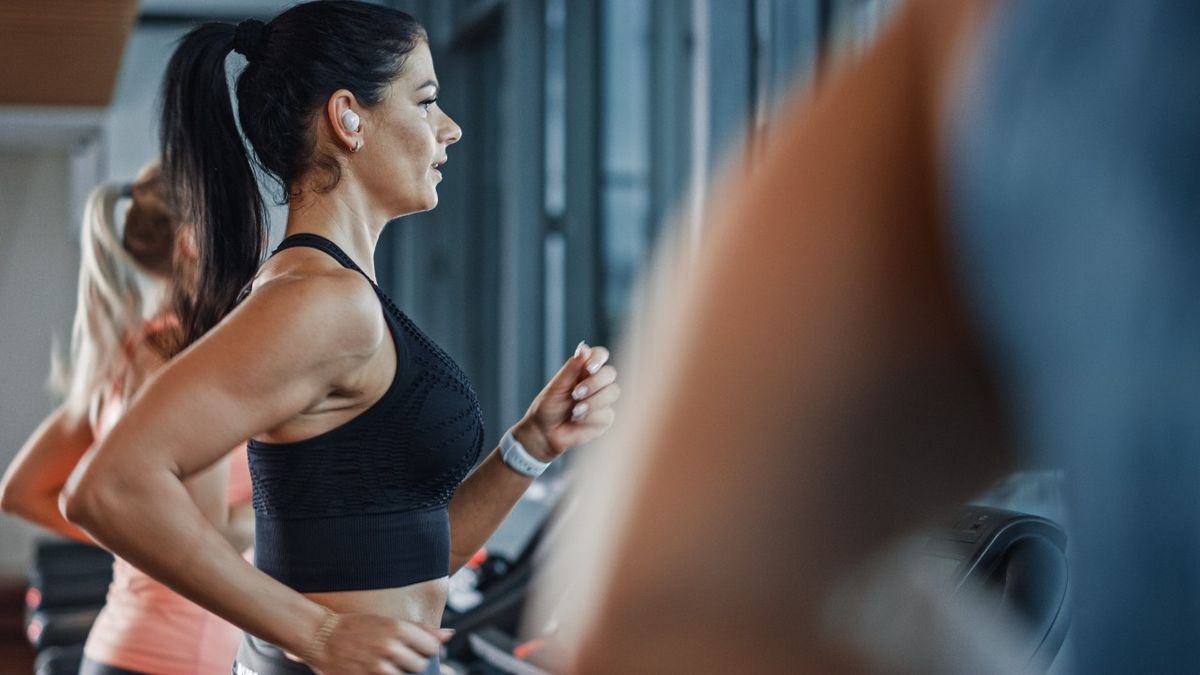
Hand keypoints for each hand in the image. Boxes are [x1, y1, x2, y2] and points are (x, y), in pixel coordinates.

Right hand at [307, 612, 452, 674]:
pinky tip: (378, 670)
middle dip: (412, 662)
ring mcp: (377, 668)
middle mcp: (390, 648)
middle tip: (396, 657)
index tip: (414, 647)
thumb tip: (449, 635)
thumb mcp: (389, 621)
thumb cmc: (357, 626)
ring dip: (399, 672)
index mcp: (398, 629)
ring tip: (385, 664)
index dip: (425, 649)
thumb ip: (420, 629)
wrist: (323, 637)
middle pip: (420, 665)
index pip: (431, 647)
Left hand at [513, 342, 619, 460]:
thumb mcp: (557, 385)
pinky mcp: (604, 419)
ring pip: (612, 392)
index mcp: (584, 371)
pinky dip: (590, 417)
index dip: (598, 358)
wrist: (544, 433)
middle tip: (575, 393)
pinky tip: (577, 420)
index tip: (588, 368)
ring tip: (574, 411)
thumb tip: (584, 347)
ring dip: (592, 401)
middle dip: (594, 383)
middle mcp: (596, 383)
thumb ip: (571, 368)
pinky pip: (607, 414)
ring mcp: (602, 401)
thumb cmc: (548, 407)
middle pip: (610, 373)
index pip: (600, 355)